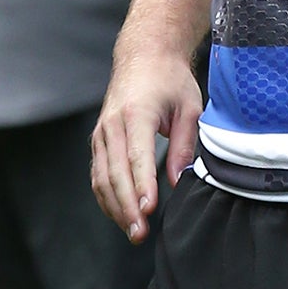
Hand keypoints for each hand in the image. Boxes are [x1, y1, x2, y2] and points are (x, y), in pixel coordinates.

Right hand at [91, 49, 199, 242]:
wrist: (144, 55)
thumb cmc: (169, 80)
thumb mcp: (189, 106)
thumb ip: (184, 144)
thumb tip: (178, 180)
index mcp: (137, 113)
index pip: (137, 156)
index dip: (142, 185)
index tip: (149, 209)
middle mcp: (113, 124)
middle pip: (115, 172)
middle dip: (127, 206)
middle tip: (140, 233)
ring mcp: (102, 132)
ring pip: (102, 177)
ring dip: (115, 207)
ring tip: (133, 231)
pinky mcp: (99, 140)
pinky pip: (98, 173)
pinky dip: (106, 197)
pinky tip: (120, 214)